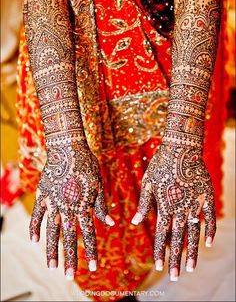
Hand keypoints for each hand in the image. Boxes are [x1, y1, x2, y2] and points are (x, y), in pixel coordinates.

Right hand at [29, 140, 113, 278]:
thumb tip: (111, 223)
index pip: (89, 233)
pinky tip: (34, 242)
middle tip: (68, 276)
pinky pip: (37, 215)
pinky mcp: (43, 195)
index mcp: (84, 205)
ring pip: (52, 231)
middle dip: (70, 258)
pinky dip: (35, 228)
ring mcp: (54, 202)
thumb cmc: (87, 164)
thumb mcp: (99, 184)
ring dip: (52, 250)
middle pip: (69, 237)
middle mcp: (69, 207)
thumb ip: (102, 206)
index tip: (93, 267)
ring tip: (51, 267)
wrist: (68, 147)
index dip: (91, 251)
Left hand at [132, 143, 215, 280]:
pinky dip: (210, 231)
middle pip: (178, 239)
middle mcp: (179, 208)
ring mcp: (195, 203)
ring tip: (191, 268)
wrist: (181, 147)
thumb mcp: (147, 183)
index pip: (161, 234)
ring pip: (193, 233)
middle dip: (176, 259)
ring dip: (192, 251)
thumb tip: (134, 222)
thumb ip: (143, 204)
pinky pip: (210, 217)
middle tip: (176, 277)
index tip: (159, 267)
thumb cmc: (160, 164)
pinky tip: (209, 244)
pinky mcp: (206, 196)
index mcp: (164, 206)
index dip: (160, 251)